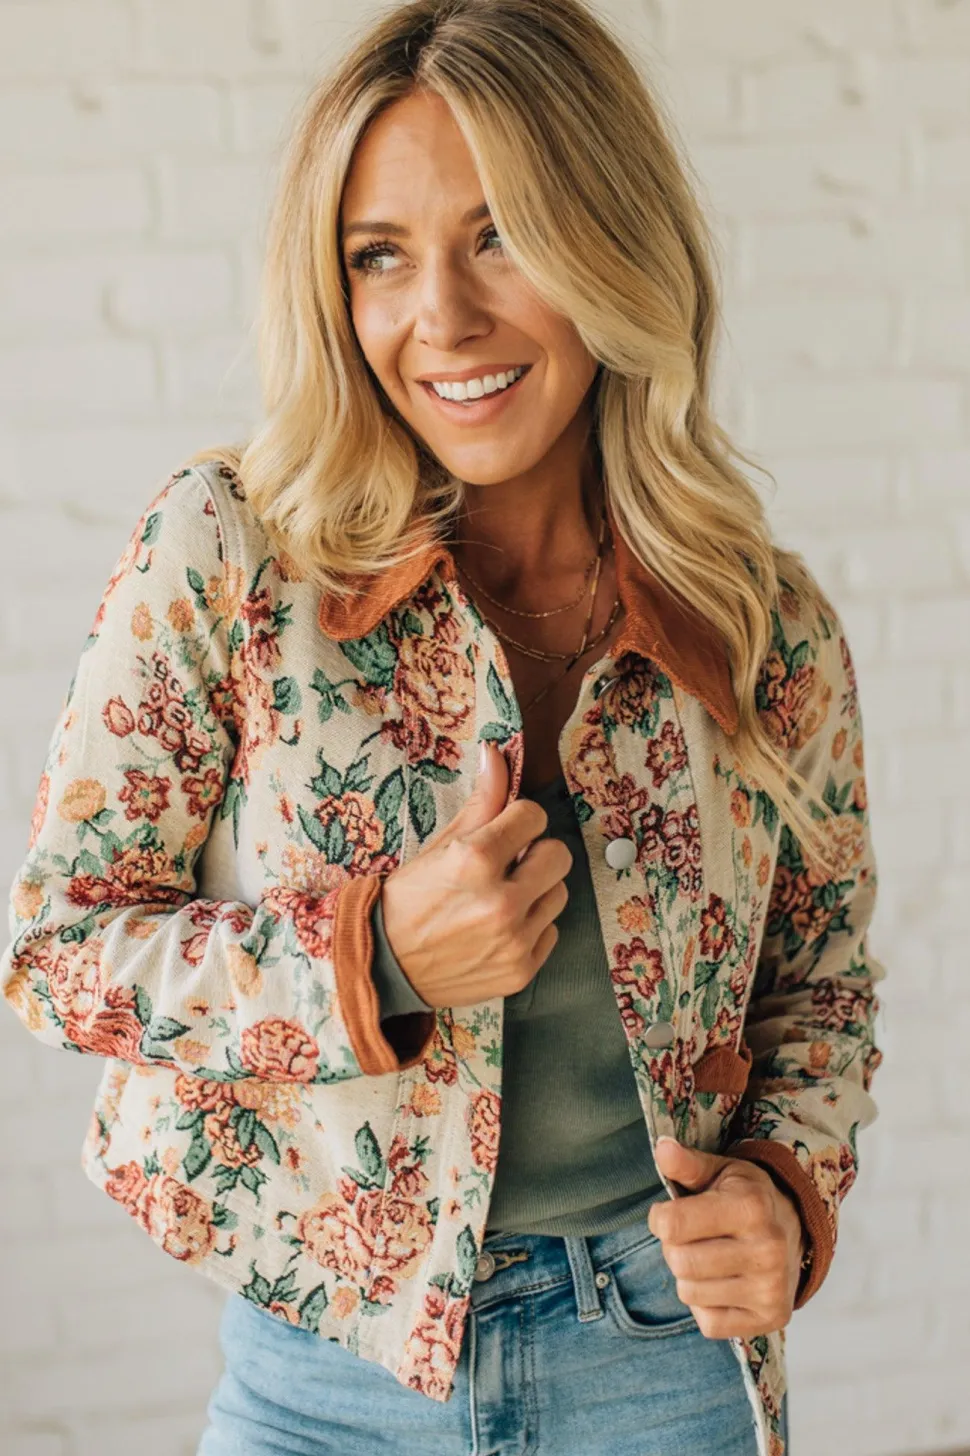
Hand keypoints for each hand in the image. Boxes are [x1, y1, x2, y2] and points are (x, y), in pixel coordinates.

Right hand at [380, 741, 572, 1008]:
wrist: (383, 966)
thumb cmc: (408, 900)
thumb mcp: (440, 846)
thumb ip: (481, 802)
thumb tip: (496, 752)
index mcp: (475, 860)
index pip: (533, 816)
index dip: (519, 820)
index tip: (505, 831)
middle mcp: (500, 902)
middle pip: (558, 855)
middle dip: (535, 853)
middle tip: (509, 864)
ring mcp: (514, 941)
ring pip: (558, 894)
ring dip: (535, 890)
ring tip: (501, 897)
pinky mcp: (521, 972)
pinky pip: (550, 932)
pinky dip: (530, 927)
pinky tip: (500, 929)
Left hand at [648, 1137, 805, 1340]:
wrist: (795, 1229)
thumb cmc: (745, 1197)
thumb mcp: (719, 1171)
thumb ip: (687, 1163)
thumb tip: (662, 1148)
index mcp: (750, 1207)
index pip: (672, 1225)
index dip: (660, 1218)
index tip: (669, 1213)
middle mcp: (767, 1249)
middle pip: (679, 1262)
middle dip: (674, 1248)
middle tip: (691, 1238)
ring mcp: (771, 1288)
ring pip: (689, 1294)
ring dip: (689, 1278)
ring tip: (710, 1259)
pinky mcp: (771, 1318)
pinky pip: (709, 1323)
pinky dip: (706, 1306)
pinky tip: (724, 1283)